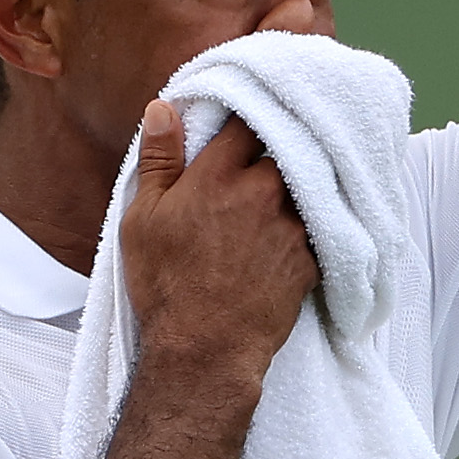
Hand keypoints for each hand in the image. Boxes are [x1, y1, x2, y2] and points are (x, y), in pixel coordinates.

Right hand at [117, 101, 314, 390]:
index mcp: (218, 175)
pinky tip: (285, 241)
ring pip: (304, 186)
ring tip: (273, 206)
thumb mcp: (143, 219)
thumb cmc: (166, 286)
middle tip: (257, 170)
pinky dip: (305, 227)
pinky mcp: (312, 256)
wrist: (206, 350)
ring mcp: (293, 224)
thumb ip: (158, 159)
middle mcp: (263, 191)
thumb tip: (163, 108)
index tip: (242, 123)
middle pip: (283, 149)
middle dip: (273, 154)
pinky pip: (316, 226)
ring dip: (292, 189)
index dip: (246, 118)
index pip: (245, 120)